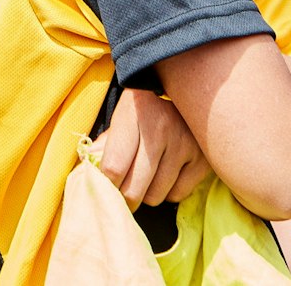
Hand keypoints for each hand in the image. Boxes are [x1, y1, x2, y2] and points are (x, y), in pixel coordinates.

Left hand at [96, 89, 211, 209]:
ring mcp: (185, 144)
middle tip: (124, 192)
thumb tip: (88, 173)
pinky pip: (177, 195)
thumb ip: (103, 147)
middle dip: (125, 198)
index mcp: (134, 114)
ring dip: (147, 194)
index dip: (106, 185)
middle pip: (133, 189)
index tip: (106, 188)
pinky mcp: (203, 159)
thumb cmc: (144, 113)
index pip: (113, 167)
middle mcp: (161, 128)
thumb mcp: (121, 120)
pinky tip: (167, 174)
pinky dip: (169, 191)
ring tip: (147, 177)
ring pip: (156, 197)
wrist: (187, 92)